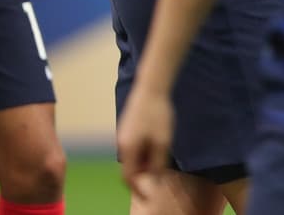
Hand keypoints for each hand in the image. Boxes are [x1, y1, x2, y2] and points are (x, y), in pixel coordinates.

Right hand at [117, 86, 174, 201]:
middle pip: (129, 168)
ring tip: (161, 154)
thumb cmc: (158, 114)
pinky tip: (156, 144)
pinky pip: (133, 148)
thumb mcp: (162, 142)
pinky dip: (142, 152)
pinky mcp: (127, 128)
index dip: (138, 189)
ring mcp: (123, 135)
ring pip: (132, 157)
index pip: (128, 177)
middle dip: (142, 175)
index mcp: (128, 148)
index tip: (150, 195)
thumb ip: (157, 163)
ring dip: (144, 162)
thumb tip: (154, 180)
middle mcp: (121, 143)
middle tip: (159, 173)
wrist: (152, 87)